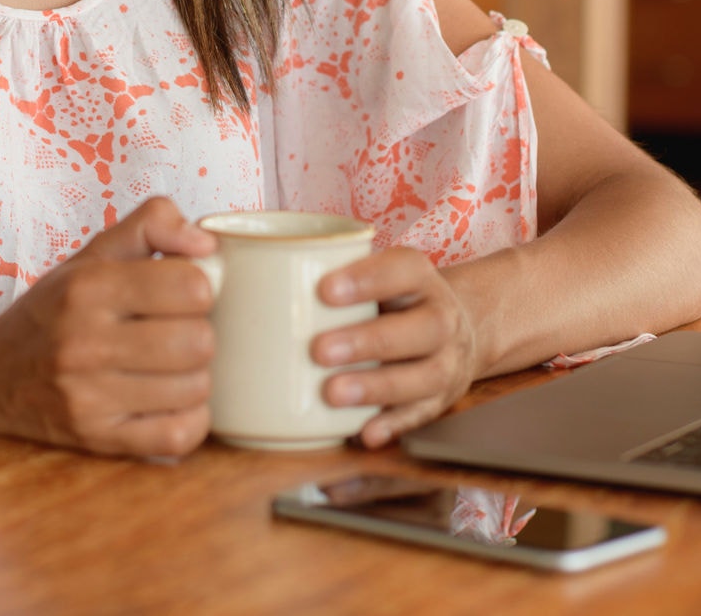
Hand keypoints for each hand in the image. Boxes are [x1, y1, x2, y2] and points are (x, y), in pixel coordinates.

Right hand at [0, 197, 217, 457]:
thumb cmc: (56, 309)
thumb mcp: (94, 253)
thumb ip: (153, 223)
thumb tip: (206, 241)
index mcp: (88, 287)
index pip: (191, 286)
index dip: (200, 287)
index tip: (182, 294)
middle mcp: (84, 343)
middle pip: (198, 341)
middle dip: (200, 333)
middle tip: (177, 333)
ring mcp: (88, 397)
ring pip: (195, 389)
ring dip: (195, 377)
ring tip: (171, 367)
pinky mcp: (96, 439)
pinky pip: (178, 435)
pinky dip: (189, 419)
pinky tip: (170, 402)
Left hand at [311, 247, 480, 447]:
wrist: (449, 330)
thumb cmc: (391, 300)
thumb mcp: (375, 276)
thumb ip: (328, 275)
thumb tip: (251, 276)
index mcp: (420, 278)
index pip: (404, 269)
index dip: (368, 278)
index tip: (324, 290)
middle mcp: (442, 317)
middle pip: (423, 327)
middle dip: (369, 340)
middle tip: (319, 350)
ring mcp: (446, 361)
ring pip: (426, 375)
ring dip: (377, 386)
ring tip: (332, 393)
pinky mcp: (440, 400)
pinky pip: (421, 415)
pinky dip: (393, 424)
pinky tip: (364, 433)